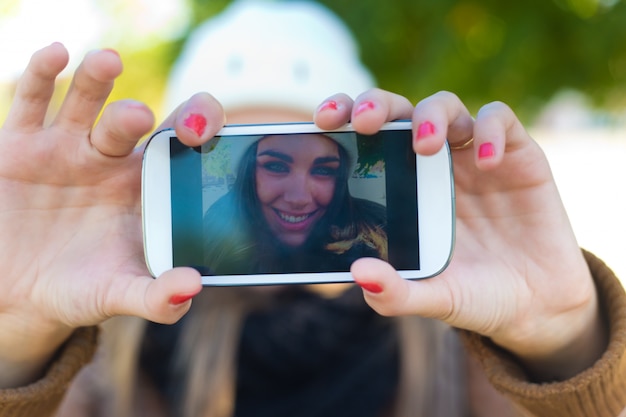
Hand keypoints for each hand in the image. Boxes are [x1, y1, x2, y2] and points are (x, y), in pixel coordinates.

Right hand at [0, 43, 223, 386]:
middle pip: (129, 121)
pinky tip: (55, 55)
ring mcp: (66, 147)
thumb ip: (155, 296)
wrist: (16, 293)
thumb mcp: (117, 293)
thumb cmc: (79, 288)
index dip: (193, 130)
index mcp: (142, 187)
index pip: (175, 146)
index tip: (200, 130)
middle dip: (133, 115)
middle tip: (139, 117)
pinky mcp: (20, 145)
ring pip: (85, 101)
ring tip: (107, 62)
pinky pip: (31, 102)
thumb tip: (192, 289)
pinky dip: (41, 75)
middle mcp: (109, 159)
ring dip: (96, 79)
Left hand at [314, 89, 606, 380]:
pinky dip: (491, 130)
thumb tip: (359, 274)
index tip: (322, 122)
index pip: (366, 140)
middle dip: (377, 104)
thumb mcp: (433, 298)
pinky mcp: (518, 154)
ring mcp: (472, 155)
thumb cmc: (474, 294)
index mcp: (402, 188)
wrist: (535, 305)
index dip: (344, 118)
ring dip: (431, 116)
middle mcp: (433, 165)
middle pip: (398, 110)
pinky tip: (488, 162)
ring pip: (444, 105)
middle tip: (365, 123)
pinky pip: (500, 119)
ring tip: (426, 146)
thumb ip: (395, 293)